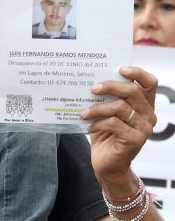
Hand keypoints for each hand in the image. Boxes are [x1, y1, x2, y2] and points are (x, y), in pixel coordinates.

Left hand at [81, 66, 156, 189]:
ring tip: (84, 112)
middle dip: (110, 86)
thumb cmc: (105, 133)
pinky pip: (113, 123)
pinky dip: (97, 122)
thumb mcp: (106, 111)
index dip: (138, 73)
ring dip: (97, 107)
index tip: (121, 69)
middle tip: (92, 88)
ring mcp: (144, 129)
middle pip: (133, 91)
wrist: (107, 164)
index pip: (150, 83)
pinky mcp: (135, 140)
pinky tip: (88, 125)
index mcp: (143, 104)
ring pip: (120, 107)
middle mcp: (148, 115)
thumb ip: (107, 96)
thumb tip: (92, 77)